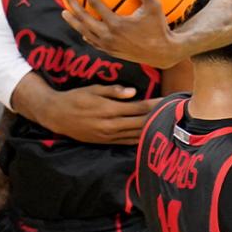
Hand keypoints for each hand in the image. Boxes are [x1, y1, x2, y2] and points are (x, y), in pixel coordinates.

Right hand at [17, 79, 157, 145]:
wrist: (56, 116)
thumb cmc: (75, 98)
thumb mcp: (92, 89)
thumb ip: (113, 91)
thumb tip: (133, 92)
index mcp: (109, 110)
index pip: (139, 108)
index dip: (155, 104)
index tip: (169, 101)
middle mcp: (111, 125)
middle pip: (142, 122)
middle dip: (158, 117)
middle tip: (174, 113)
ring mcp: (109, 136)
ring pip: (136, 134)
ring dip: (151, 129)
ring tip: (166, 124)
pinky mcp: (105, 142)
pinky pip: (127, 142)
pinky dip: (140, 139)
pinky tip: (150, 135)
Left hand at [61, 0, 182, 68]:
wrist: (161, 53)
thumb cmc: (159, 27)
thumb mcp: (154, 6)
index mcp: (116, 23)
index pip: (95, 4)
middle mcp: (108, 35)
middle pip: (83, 18)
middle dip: (72, 3)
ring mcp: (107, 45)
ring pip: (84, 32)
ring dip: (73, 21)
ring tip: (64, 11)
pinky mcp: (110, 52)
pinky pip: (92, 42)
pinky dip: (84, 34)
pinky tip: (81, 29)